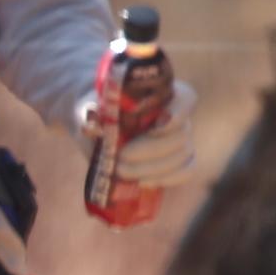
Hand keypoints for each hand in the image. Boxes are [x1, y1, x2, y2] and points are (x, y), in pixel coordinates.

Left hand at [74, 76, 200, 198]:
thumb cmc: (96, 111)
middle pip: (180, 135)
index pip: (186, 99)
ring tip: (122, 172)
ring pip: (183, 156)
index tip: (157, 126)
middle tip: (121, 158)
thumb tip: (91, 126)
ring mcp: (181, 139)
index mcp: (163, 93)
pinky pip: (186, 171)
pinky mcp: (178, 161)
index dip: (178, 114)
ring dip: (153, 169)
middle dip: (150, 151)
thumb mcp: (89, 108)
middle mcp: (178, 116)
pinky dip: (167, 179)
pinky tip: (143, 182)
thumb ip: (90, 113)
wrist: (96, 126)